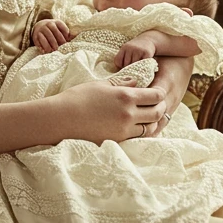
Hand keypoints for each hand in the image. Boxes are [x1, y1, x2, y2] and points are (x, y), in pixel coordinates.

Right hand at [32, 18, 73, 52]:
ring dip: (50, 44)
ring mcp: (42, 29)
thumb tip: (77, 36)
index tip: (67, 41)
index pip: (62, 27)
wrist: (39, 26)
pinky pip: (38, 40)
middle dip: (58, 41)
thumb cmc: (54, 30)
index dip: (65, 34)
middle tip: (61, 48)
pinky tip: (44, 51)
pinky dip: (41, 46)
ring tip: (53, 51)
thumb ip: (67, 33)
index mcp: (56, 22)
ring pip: (46, 36)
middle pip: (54, 32)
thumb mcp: (60, 29)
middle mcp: (49, 24)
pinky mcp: (35, 35)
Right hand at [53, 78, 169, 144]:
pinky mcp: (117, 140)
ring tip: (149, 117)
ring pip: (150, 128)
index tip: (157, 92)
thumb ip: (121, 83)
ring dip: (152, 122)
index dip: (159, 93)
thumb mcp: (101, 85)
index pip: (155, 96)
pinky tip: (138, 128)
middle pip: (157, 112)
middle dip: (160, 107)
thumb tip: (135, 82)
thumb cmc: (78, 97)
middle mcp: (129, 114)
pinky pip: (137, 137)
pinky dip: (141, 132)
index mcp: (126, 96)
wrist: (62, 119)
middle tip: (157, 105)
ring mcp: (124, 129)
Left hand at [114, 32, 158, 69]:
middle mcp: (130, 48)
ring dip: (136, 69)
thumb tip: (120, 73)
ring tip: (137, 70)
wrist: (149, 39)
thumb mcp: (127, 50)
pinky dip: (143, 67)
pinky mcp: (146, 53)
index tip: (124, 69)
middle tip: (132, 72)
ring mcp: (138, 50)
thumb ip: (123, 59)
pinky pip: (143, 64)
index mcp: (124, 47)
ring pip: (134, 65)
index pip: (118, 61)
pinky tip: (143, 67)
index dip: (120, 67)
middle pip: (126, 64)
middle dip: (128, 69)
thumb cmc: (136, 48)